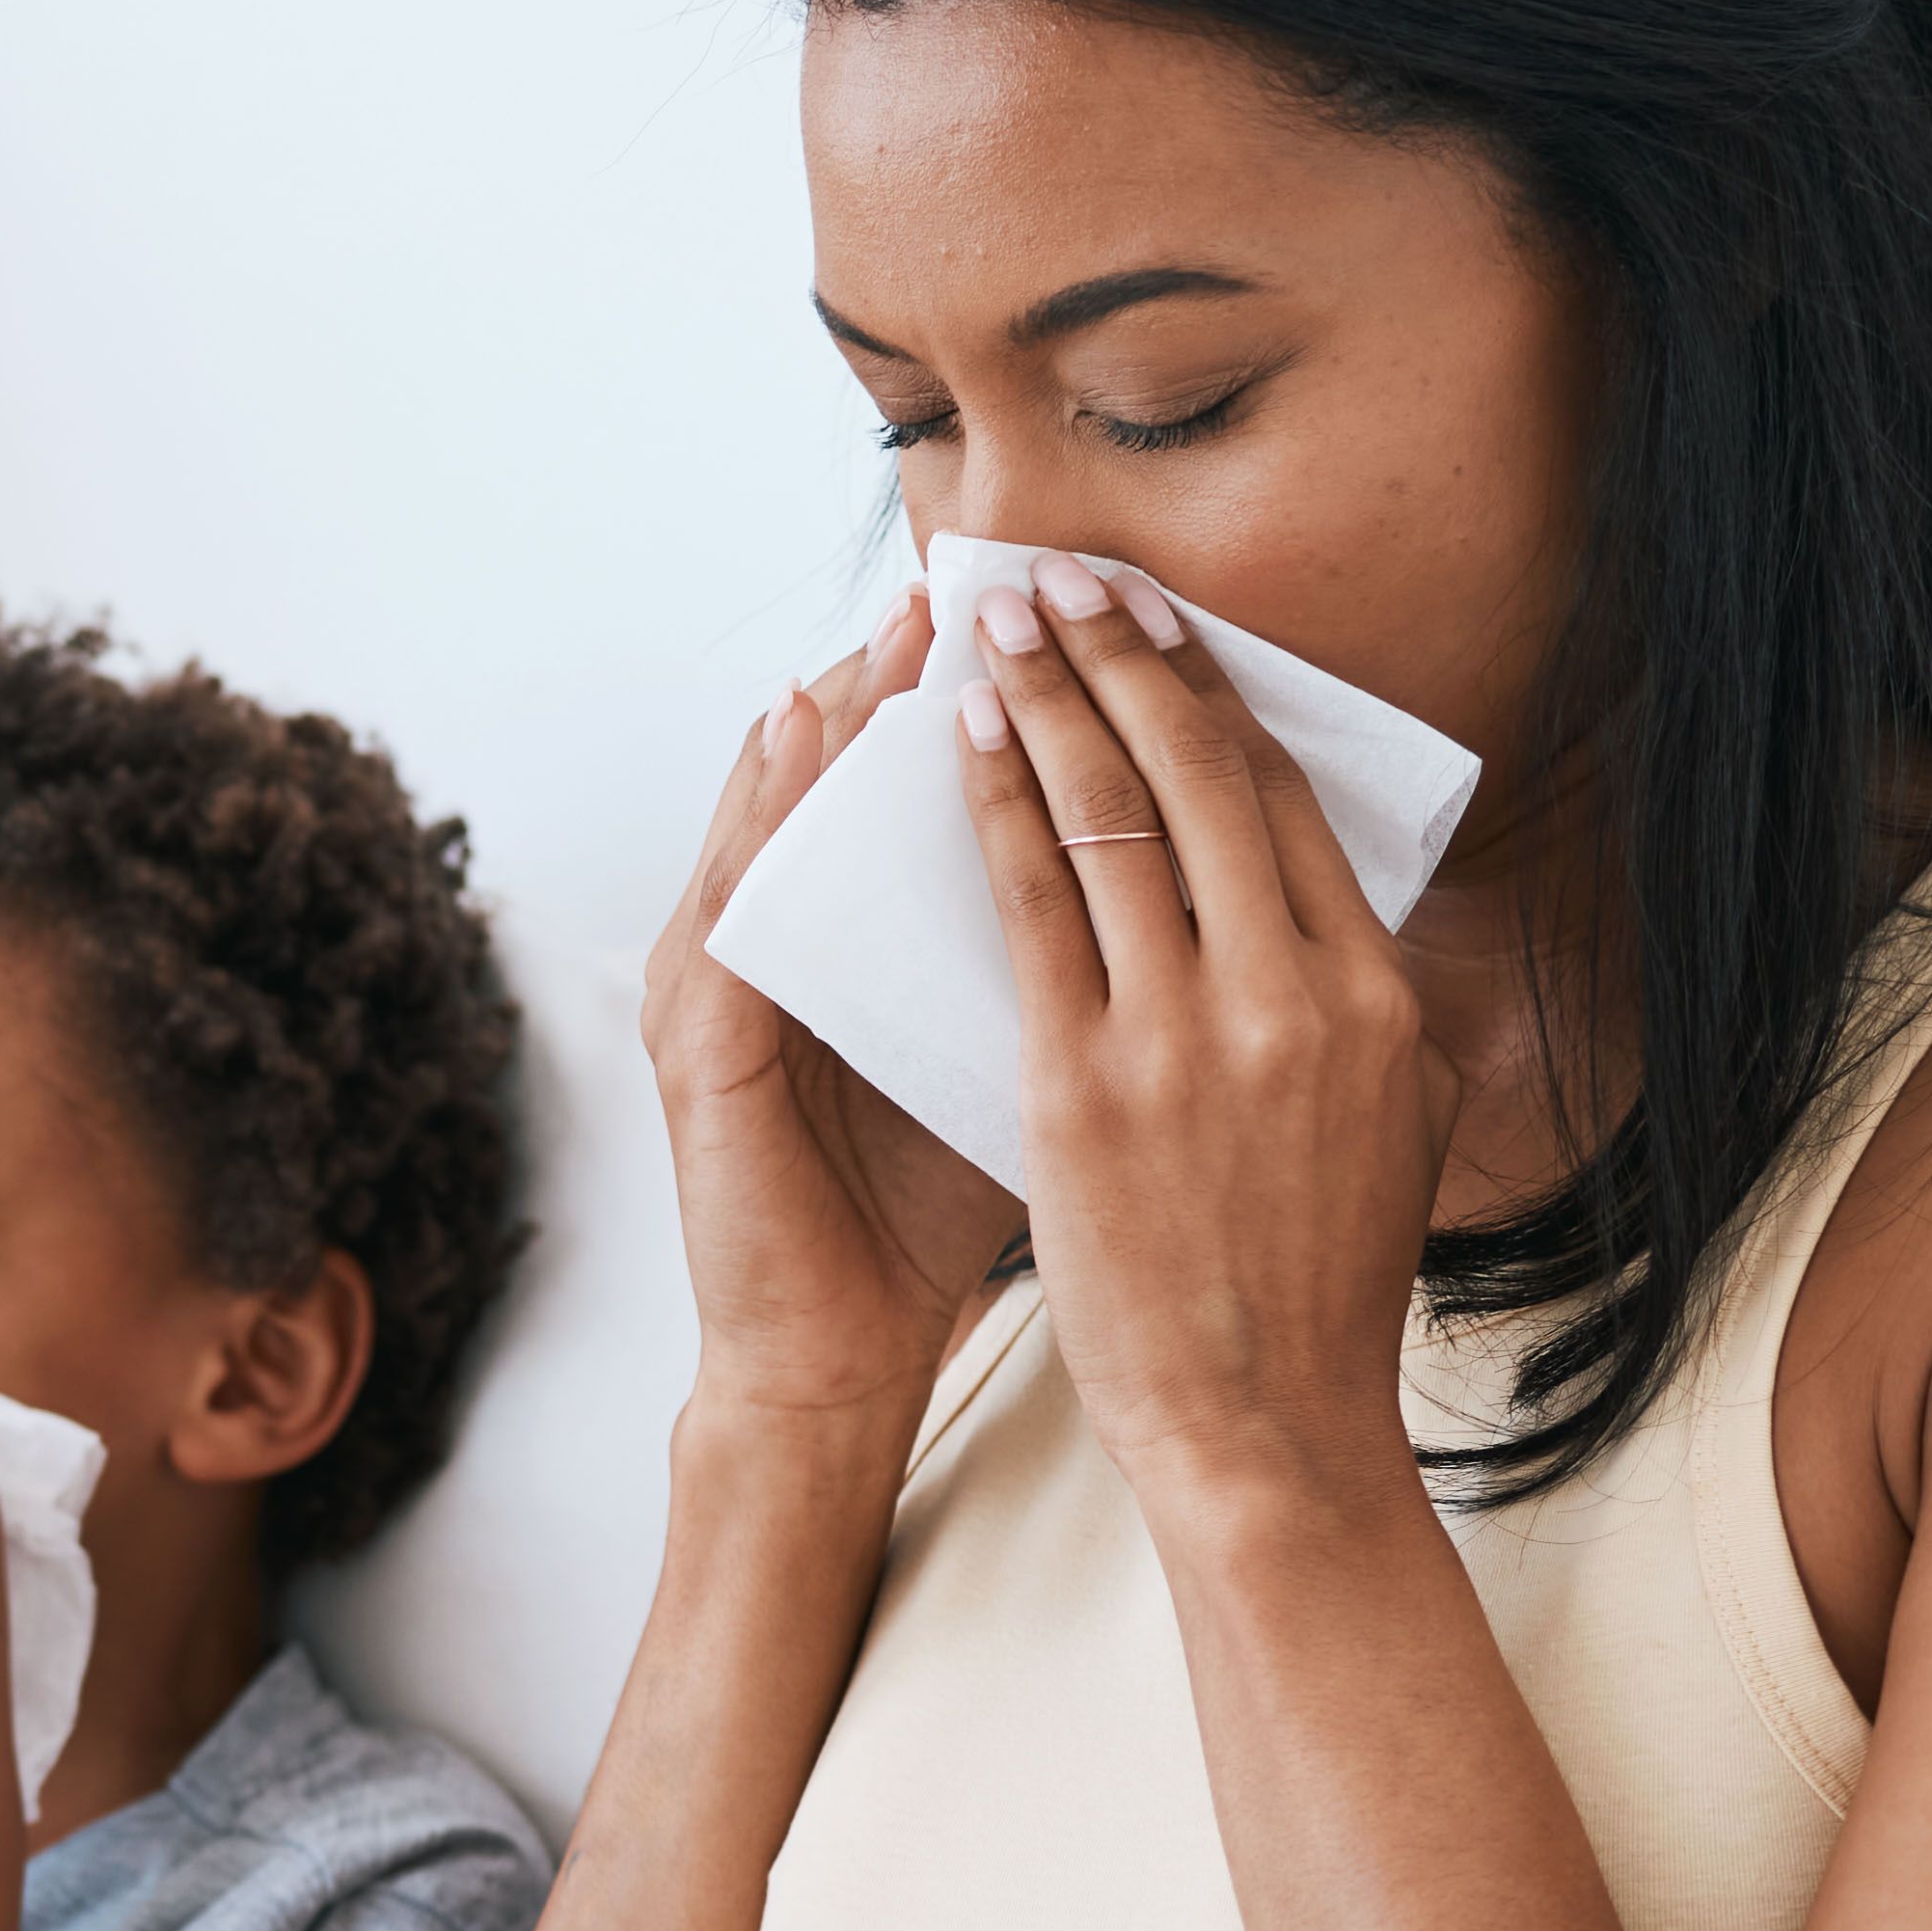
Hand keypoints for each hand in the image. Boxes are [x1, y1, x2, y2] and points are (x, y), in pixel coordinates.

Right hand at [645, 593, 1027, 1441]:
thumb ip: (1093, 973)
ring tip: (897, 622)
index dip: (993, 697)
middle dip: (912, 664)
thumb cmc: (938, 1217)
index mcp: (871, 941)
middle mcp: (791, 937)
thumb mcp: (1035, 1065)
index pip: (923, 786)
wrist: (841, 1355)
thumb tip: (1232, 890)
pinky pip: (731, 894)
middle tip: (986, 575)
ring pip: (774, 805)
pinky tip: (792, 735)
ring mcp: (729, 980)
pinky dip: (760, 807)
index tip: (1069, 614)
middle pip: (841, 765)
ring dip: (833, 705)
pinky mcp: (699, 1038)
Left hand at [943, 553, 1455, 1512]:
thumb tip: (1363, 929)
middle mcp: (1289, 995)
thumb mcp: (1397, 1127)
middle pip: (1197, 777)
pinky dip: (990, 805)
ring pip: (1106, 817)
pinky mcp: (1084, 1084)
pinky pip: (1028, 905)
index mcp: (1371, 996)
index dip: (1214, 697)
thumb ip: (1381, 1017)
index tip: (1159, 630)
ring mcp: (1185, 1035)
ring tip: (996, 624)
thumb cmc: (1314, 1285)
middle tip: (1064, 582)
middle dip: (1122, 660)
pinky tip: (954, 743)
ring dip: (1044, 700)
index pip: (1281, 804)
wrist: (1260, 1421)